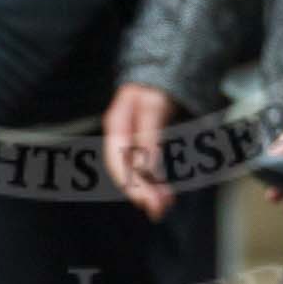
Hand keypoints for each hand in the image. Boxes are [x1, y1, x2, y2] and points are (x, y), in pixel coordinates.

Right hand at [103, 82, 176, 220]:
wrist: (162, 75)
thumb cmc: (155, 89)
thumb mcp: (153, 107)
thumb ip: (148, 135)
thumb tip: (144, 169)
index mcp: (117, 124)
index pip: (117, 160)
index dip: (130, 183)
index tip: (146, 200)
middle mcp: (120, 137)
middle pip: (125, 171)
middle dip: (142, 192)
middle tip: (159, 208)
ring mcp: (131, 144)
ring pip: (135, 174)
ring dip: (150, 192)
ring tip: (165, 204)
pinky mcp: (143, 149)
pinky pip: (145, 170)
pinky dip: (155, 184)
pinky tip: (165, 195)